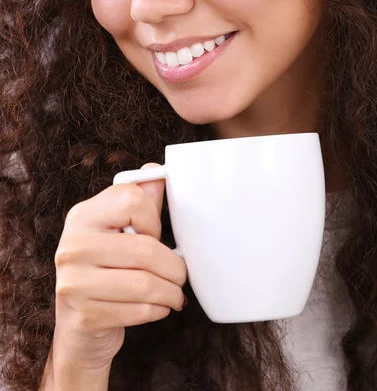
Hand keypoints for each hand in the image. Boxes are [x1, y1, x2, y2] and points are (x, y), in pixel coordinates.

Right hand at [52, 163, 187, 372]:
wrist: (78, 326)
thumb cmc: (105, 270)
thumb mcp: (117, 231)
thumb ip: (138, 202)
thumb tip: (156, 172)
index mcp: (82, 216)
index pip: (130, 200)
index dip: (154, 218)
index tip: (157, 234)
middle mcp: (72, 246)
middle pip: (145, 249)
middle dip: (175, 267)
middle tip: (181, 274)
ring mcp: (74, 283)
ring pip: (146, 284)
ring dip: (171, 292)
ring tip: (175, 293)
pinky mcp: (84, 316)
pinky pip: (139, 311)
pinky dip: (159, 310)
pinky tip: (158, 307)